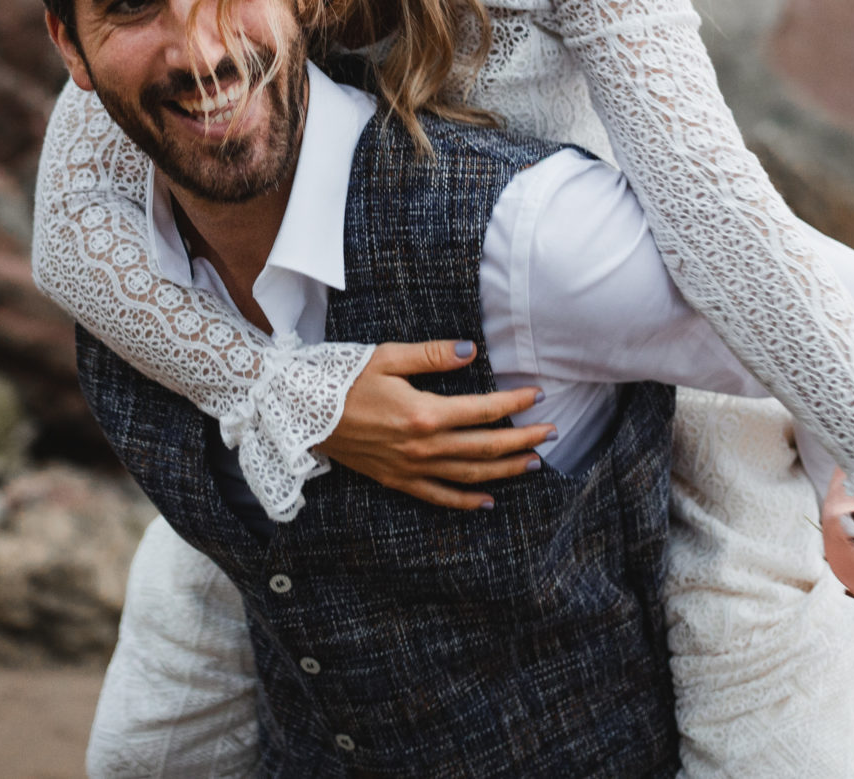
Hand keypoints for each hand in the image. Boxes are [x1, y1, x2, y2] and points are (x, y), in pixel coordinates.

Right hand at [316, 341, 553, 510]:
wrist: (301, 412)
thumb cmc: (344, 379)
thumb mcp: (388, 357)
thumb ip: (434, 356)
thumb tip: (472, 352)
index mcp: (425, 413)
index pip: (484, 410)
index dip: (515, 402)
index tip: (538, 395)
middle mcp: (423, 447)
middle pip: (486, 446)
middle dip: (523, 440)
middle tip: (552, 432)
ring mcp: (411, 468)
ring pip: (470, 474)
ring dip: (505, 470)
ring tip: (533, 463)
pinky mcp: (397, 480)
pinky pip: (439, 497)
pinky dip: (467, 501)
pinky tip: (488, 500)